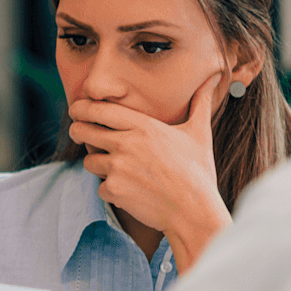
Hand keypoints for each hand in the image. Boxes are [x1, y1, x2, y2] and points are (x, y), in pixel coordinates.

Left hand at [68, 72, 231, 269]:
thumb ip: (199, 104)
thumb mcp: (199, 134)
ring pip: (89, 161)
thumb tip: (214, 78)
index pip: (99, 110)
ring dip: (98, 165)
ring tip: (119, 169)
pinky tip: (131, 192)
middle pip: (83, 131)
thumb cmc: (198, 172)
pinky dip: (111, 191)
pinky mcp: (114, 190)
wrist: (195, 212)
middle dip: (78, 131)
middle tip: (79, 133)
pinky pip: (100, 187)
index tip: (76, 110)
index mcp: (144, 127)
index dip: (82, 108)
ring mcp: (118, 167)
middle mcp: (126, 144)